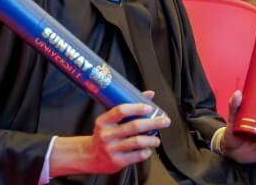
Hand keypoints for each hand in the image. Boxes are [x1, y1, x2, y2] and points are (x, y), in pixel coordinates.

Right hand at [49, 96, 168, 175]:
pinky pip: (137, 155)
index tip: (149, 108)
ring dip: (152, 139)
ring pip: (138, 142)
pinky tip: (147, 149)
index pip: (120, 110)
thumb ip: (127, 109)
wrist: (90, 156)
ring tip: (156, 139)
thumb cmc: (103, 135)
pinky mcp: (118, 161)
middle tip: (164, 121)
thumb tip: (148, 95)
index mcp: (103, 121)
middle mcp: (106, 134)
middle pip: (134, 126)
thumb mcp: (109, 121)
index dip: (136, 108)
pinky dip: (146, 152)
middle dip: (153, 123)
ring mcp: (112, 148)